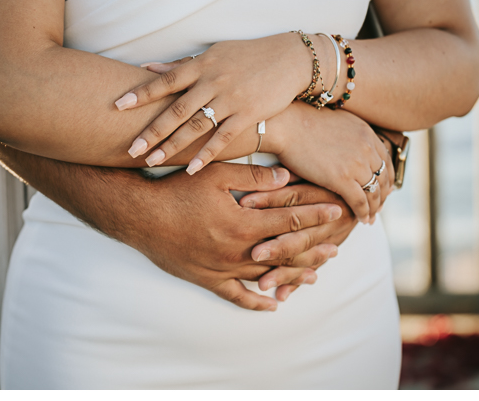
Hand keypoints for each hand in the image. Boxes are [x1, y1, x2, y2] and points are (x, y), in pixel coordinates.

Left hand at [117, 33, 315, 169]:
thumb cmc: (248, 55)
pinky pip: (223, 138)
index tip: (116, 105)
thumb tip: (147, 67)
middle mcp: (212, 81)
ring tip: (152, 161)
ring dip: (172, 145)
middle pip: (176, 109)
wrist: (289, 57)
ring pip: (195, 126)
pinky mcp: (248, 113)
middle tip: (130, 148)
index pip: (165, 81)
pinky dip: (206, 154)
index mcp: (202, 65)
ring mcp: (230, 98)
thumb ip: (182, 65)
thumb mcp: (214, 54)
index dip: (140, 93)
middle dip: (152, 130)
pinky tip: (191, 169)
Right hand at [123, 163, 342, 310]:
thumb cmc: (178, 189)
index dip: (314, 216)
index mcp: (243, 224)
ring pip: (266, 276)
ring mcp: (223, 269)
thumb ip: (252, 176)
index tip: (337, 213)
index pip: (289, 220)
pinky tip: (273, 304)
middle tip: (336, 247)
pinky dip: (257, 302)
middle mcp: (237, 251)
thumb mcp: (216, 173)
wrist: (141, 216)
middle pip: (284, 252)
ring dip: (292, 275)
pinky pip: (237, 296)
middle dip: (312, 249)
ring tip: (315, 275)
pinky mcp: (207, 279)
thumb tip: (285, 177)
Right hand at [273, 104, 394, 222]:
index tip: (383, 187)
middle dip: (383, 194)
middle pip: (383, 177)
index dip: (386, 176)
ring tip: (371, 217)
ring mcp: (356, 164)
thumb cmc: (303, 122)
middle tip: (379, 206)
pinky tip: (363, 219)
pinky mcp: (342, 179)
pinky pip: (361, 202)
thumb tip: (353, 145)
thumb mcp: (338, 122)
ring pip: (374, 192)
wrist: (287, 125)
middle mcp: (366, 148)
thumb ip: (351, 135)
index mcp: (366, 132)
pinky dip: (364, 213)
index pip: (385, 159)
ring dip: (375, 207)